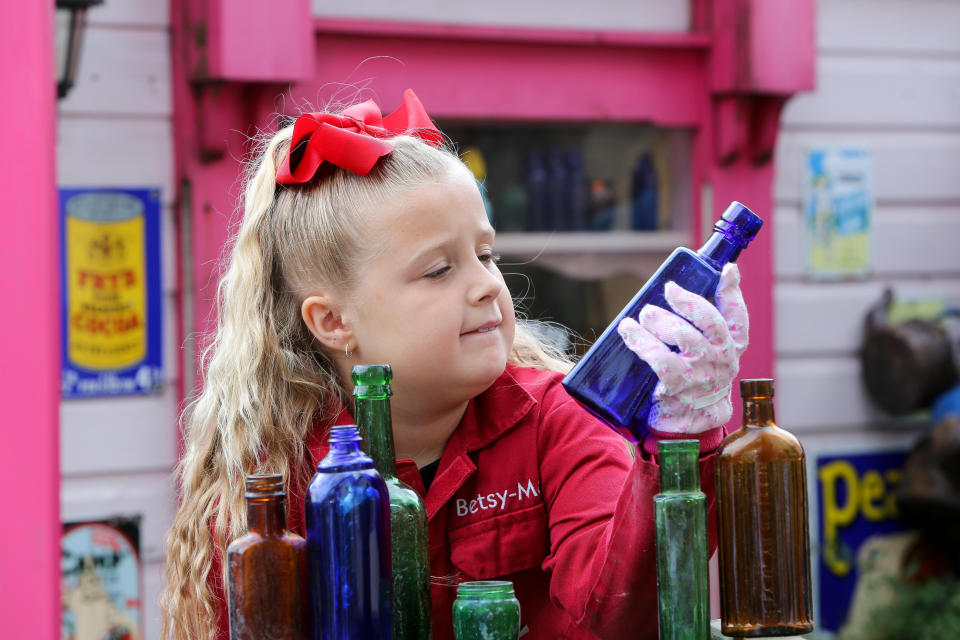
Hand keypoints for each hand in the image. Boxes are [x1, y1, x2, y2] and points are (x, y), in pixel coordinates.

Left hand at [617, 263, 748, 433]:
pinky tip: (627, 331)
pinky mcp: (678, 386)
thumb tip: (681, 289)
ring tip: (644, 314)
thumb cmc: (694, 379)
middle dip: (689, 301)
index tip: (728, 270)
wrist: (688, 425)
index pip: (738, 317)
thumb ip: (702, 326)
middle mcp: (721, 359)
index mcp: (731, 348)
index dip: (733, 292)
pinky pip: (660, 359)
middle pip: (710, 322)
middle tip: (669, 290)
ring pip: (684, 337)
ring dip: (660, 321)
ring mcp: (701, 373)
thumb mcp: (707, 354)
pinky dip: (641, 341)